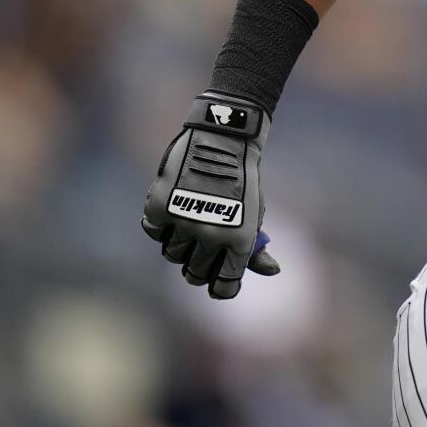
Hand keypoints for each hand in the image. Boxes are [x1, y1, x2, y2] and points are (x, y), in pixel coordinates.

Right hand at [141, 91, 281, 297]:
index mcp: (240, 242)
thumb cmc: (243, 180)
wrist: (224, 139)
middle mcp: (211, 237)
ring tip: (190, 219)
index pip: (223, 286)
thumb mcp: (254, 214)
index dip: (220, 287)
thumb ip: (255, 248)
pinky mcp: (160, 208)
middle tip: (202, 245)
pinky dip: (161, 223)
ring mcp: (183, 223)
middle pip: (195, 274)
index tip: (217, 281)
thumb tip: (272, 271)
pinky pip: (154, 232)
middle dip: (199, 265)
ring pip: (173, 254)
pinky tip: (175, 205)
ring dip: (180, 242)